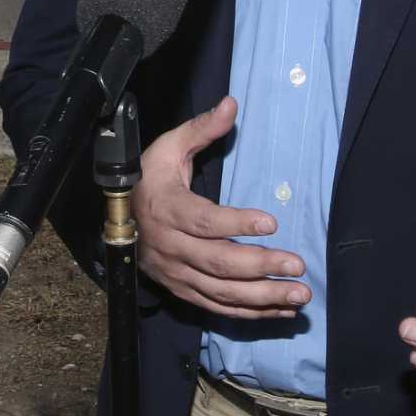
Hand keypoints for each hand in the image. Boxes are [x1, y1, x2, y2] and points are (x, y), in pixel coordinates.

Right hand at [132, 96, 310, 319]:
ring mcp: (177, 273)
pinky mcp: (183, 290)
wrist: (117, 219)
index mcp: (169, 209)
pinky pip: (218, 307)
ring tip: (298, 295)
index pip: (205, 221)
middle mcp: (172, 247)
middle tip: (297, 266)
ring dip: (263, 296)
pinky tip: (279, 309)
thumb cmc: (148, 179)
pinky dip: (250, 312)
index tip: (272, 222)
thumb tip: (231, 103)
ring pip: (222, 292)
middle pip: (219, 263)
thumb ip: (201, 129)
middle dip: (262, 266)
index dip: (237, 223)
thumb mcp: (168, 147)